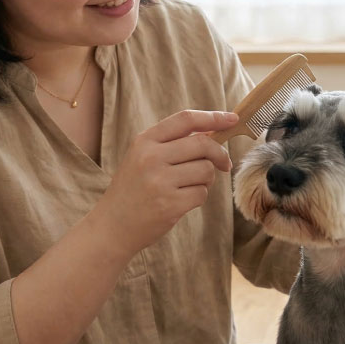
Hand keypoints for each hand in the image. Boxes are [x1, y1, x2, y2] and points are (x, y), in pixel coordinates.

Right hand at [92, 110, 237, 256]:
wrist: (112, 226)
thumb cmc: (133, 189)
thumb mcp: (142, 157)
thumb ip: (172, 142)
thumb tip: (214, 130)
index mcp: (144, 141)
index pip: (186, 120)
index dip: (213, 117)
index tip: (232, 119)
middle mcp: (151, 157)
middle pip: (203, 144)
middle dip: (220, 154)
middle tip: (224, 163)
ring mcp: (160, 182)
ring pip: (206, 170)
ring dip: (206, 179)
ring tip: (188, 186)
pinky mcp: (170, 204)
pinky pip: (202, 193)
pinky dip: (198, 197)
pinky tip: (182, 201)